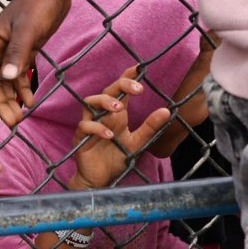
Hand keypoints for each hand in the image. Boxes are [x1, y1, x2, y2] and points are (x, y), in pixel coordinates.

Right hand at [0, 0, 73, 124]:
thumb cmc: (37, 4)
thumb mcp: (28, 30)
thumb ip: (17, 54)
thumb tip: (6, 78)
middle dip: (0, 102)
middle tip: (11, 122)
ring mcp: (10, 50)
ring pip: (5, 81)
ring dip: (11, 99)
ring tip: (20, 118)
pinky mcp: (25, 50)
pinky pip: (19, 74)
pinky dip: (23, 88)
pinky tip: (31, 102)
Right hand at [70, 66, 171, 189]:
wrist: (100, 180)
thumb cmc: (116, 158)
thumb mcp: (137, 142)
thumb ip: (149, 127)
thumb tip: (167, 111)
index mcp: (116, 115)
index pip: (120, 91)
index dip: (127, 78)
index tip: (138, 68)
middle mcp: (102, 116)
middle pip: (105, 92)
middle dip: (120, 86)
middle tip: (137, 89)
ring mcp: (90, 126)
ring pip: (89, 104)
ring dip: (104, 102)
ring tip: (119, 109)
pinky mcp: (81, 138)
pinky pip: (84, 127)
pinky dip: (97, 128)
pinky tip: (109, 135)